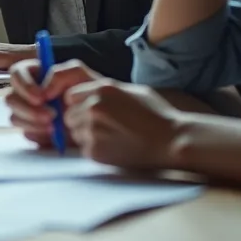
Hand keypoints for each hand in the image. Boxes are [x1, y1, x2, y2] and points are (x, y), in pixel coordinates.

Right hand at [5, 59, 102, 147]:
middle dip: (28, 109)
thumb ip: (59, 74)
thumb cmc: (86, 90)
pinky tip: (53, 134)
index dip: (24, 85)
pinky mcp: (31, 128)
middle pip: (11, 98)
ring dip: (32, 123)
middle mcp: (26, 92)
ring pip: (14, 117)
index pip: (17, 73)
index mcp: (33, 74)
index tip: (41, 98)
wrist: (95, 116)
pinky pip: (24, 132)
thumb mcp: (77, 74)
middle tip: (50, 116)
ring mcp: (26, 111)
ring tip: (54, 127)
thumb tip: (44, 91)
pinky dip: (38, 134)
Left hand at [63, 79, 180, 169]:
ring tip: (112, 136)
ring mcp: (93, 130)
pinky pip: (84, 149)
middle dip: (79, 120)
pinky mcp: (95, 151)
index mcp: (102, 88)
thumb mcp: (129, 90)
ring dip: (86, 135)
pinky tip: (115, 146)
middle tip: (103, 126)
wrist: (171, 141)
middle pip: (68, 115)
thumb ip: (102, 90)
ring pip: (74, 133)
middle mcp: (94, 107)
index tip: (91, 111)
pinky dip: (94, 149)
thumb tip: (80, 94)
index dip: (78, 104)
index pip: (70, 96)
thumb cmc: (155, 115)